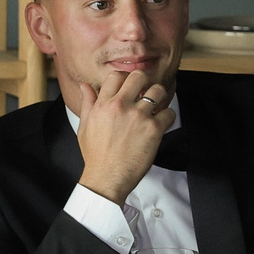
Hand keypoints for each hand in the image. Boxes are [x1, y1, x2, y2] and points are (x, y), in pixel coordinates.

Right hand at [67, 65, 173, 203]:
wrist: (107, 178)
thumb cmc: (96, 156)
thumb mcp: (85, 126)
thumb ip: (88, 103)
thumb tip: (86, 87)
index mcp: (103, 105)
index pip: (116, 75)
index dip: (125, 79)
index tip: (130, 87)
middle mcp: (121, 107)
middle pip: (139, 76)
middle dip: (144, 82)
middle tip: (145, 92)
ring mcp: (138, 117)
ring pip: (157, 91)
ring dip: (159, 96)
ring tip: (156, 106)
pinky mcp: (153, 129)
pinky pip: (168, 113)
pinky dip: (167, 117)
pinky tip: (161, 123)